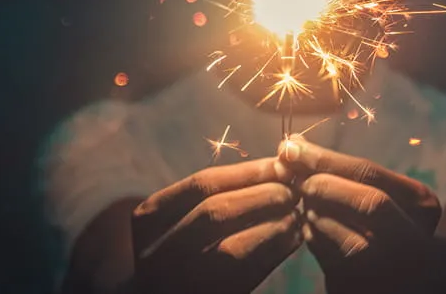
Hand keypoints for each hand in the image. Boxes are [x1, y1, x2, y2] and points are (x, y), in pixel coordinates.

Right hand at [131, 158, 302, 293]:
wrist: (165, 293)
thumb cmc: (183, 246)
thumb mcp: (182, 217)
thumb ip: (220, 193)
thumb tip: (276, 166)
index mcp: (148, 219)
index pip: (202, 185)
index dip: (246, 172)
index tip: (281, 164)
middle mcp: (155, 251)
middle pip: (215, 213)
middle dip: (262, 195)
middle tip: (294, 187)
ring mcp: (178, 280)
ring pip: (231, 248)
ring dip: (273, 225)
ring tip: (296, 210)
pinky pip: (246, 277)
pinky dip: (273, 254)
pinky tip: (292, 237)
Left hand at [278, 136, 440, 292]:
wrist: (412, 275)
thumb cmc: (390, 220)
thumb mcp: (385, 192)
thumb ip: (346, 172)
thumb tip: (294, 146)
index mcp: (421, 203)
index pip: (368, 173)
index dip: (324, 158)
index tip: (291, 146)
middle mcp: (411, 238)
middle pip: (360, 201)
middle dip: (319, 183)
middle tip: (290, 173)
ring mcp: (387, 268)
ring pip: (337, 229)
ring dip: (310, 209)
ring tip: (304, 198)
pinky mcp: (358, 286)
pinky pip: (324, 254)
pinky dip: (310, 234)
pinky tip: (309, 225)